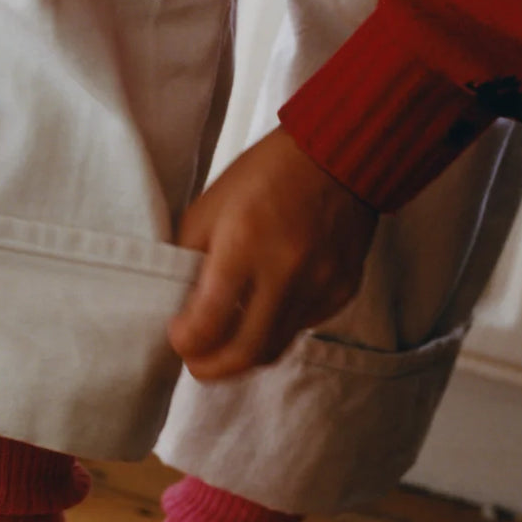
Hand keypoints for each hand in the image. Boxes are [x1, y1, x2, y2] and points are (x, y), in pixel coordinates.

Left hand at [170, 127, 376, 379]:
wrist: (338, 153)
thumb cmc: (264, 175)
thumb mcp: (209, 208)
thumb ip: (190, 260)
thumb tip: (181, 307)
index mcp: (242, 245)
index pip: (208, 323)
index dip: (186, 342)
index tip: (178, 336)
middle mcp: (285, 271)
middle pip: (245, 352)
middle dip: (212, 368)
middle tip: (196, 362)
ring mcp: (320, 284)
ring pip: (275, 347)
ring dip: (243, 353)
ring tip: (226, 342)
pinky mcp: (343, 290)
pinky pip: (302, 327)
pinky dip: (277, 327)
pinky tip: (266, 309)